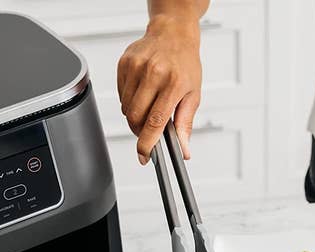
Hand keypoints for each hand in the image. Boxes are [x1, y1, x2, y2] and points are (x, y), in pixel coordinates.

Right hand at [117, 14, 201, 164]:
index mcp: (173, 84)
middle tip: (149, 129)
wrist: (173, 33)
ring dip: (135, 116)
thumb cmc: (185, 64)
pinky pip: (121, 95)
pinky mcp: (124, 64)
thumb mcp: (193, 94)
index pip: (155, 122)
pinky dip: (129, 102)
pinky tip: (142, 92)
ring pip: (126, 109)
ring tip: (149, 105)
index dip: (147, 143)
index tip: (144, 156)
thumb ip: (185, 124)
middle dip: (140, 131)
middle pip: (136, 118)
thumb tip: (183, 150)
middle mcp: (153, 74)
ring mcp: (136, 67)